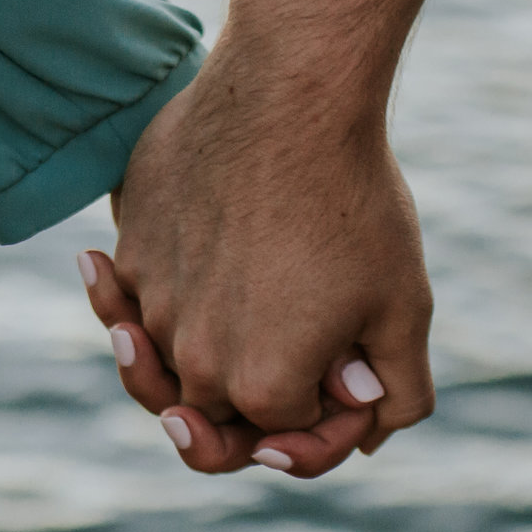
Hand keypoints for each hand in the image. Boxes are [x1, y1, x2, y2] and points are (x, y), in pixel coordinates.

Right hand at [80, 24, 436, 476]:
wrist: (289, 96)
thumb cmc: (354, 201)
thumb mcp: (404, 306)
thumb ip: (398, 391)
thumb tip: (368, 426)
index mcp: (262, 389)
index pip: (285, 435)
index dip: (326, 418)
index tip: (349, 377)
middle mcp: (194, 359)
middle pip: (210, 413)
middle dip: (243, 416)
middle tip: (259, 402)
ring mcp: (152, 303)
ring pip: (163, 354)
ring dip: (182, 361)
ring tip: (187, 350)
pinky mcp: (130, 246)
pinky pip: (133, 291)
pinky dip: (137, 295)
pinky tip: (127, 279)